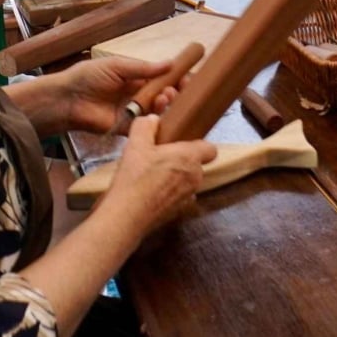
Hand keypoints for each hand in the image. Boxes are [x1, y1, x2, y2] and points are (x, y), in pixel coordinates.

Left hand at [56, 56, 184, 133]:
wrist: (67, 100)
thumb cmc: (89, 77)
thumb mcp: (117, 66)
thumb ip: (142, 68)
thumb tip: (170, 64)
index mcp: (135, 78)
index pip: (161, 78)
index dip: (175, 78)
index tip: (188, 77)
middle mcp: (137, 96)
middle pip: (163, 95)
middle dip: (175, 91)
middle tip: (180, 88)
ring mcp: (133, 113)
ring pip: (157, 110)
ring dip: (166, 103)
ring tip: (166, 97)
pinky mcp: (127, 129)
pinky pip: (146, 127)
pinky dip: (156, 122)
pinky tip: (161, 115)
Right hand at [103, 114, 217, 234]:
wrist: (126, 216)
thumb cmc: (135, 177)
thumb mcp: (135, 144)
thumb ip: (145, 126)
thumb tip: (152, 120)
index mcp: (190, 157)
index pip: (210, 148)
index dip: (198, 145)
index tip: (182, 145)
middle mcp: (195, 177)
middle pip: (196, 165)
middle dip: (181, 162)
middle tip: (159, 159)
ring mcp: (189, 197)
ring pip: (187, 182)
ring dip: (175, 179)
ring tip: (152, 178)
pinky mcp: (179, 213)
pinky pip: (179, 198)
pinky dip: (169, 195)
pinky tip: (151, 194)